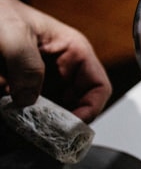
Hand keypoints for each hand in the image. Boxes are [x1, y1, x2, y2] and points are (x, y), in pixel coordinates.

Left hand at [0, 0, 110, 122]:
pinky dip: (24, 122)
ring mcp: (43, 80)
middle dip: (64, 122)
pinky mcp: (22, 89)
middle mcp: (63, 69)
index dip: (91, 108)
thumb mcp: (14, 33)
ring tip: (29, 133)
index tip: (72, 124)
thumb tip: (29, 99)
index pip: (98, 87)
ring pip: (54, 112)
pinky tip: (15, 126)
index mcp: (74, 51)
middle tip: (47, 135)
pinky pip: (30, 111)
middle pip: (78, 105)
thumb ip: (26, 65)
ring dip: (44, 124)